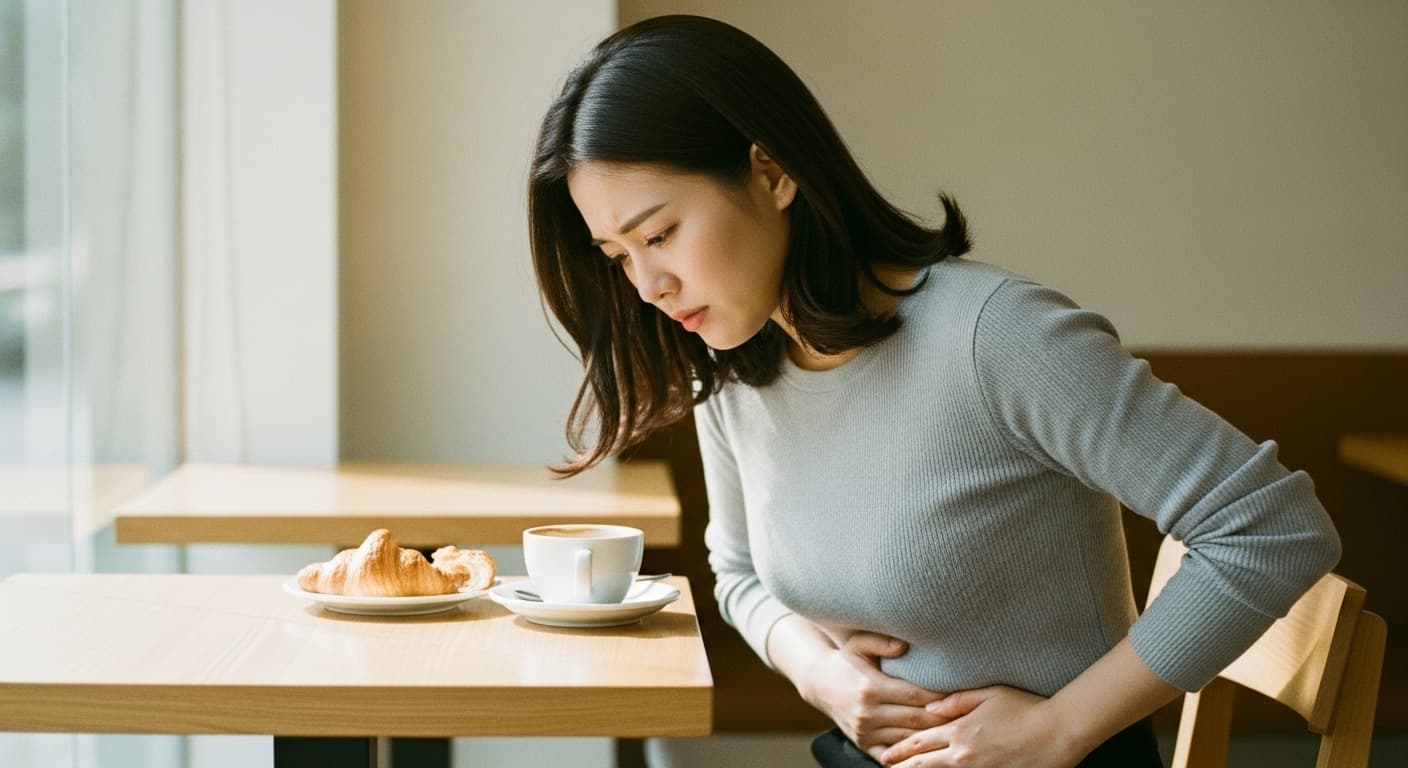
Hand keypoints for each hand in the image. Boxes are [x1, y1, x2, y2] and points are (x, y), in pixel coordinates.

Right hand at [797, 631, 949, 762]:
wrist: (819, 684)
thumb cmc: (846, 661)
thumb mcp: (858, 645)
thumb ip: (881, 642)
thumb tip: (903, 646)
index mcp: (871, 687)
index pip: (916, 695)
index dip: (941, 696)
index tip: (962, 693)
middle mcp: (869, 712)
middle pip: (917, 720)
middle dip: (944, 718)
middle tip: (968, 715)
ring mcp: (866, 732)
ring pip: (908, 739)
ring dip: (932, 737)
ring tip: (956, 732)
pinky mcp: (863, 744)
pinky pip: (892, 755)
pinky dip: (910, 755)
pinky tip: (929, 751)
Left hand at [878, 685, 1079, 767]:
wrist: (1057, 732)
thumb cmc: (1025, 707)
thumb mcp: (989, 694)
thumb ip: (955, 701)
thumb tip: (928, 708)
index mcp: (959, 731)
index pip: (919, 743)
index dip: (898, 750)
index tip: (884, 753)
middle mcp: (963, 755)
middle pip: (923, 765)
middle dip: (901, 767)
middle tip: (885, 767)